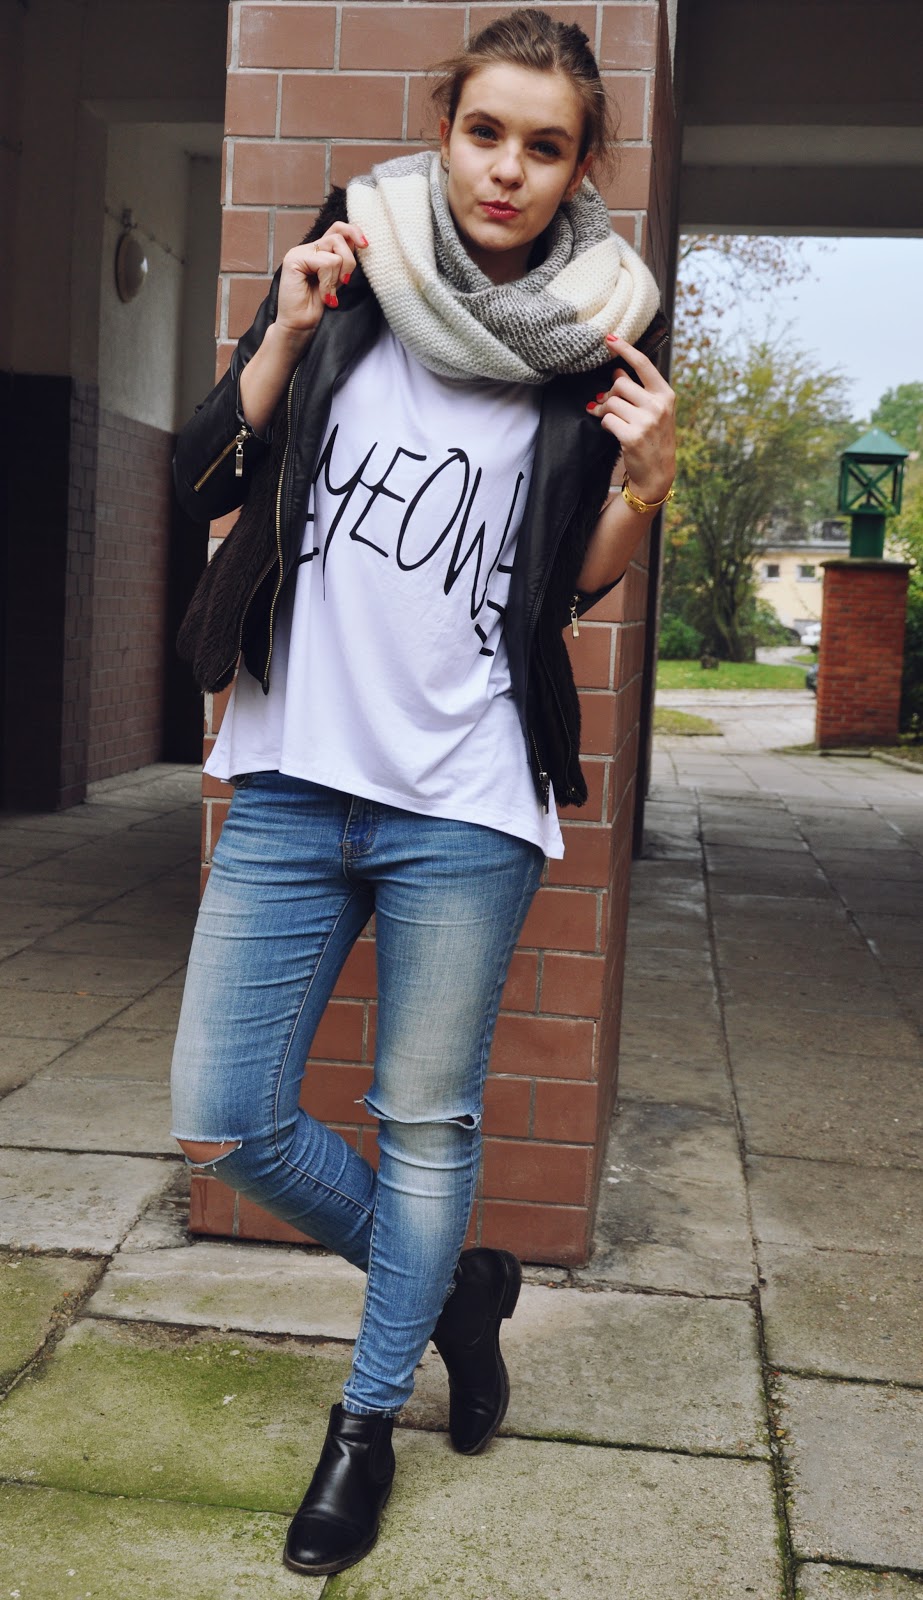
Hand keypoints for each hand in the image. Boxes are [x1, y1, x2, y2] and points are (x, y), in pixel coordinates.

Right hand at [275, 222, 368, 344]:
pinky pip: (325, 263)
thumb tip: (360, 243)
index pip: (338, 228)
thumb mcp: (338, 280)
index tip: (365, 246)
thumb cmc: (317, 307)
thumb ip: (344, 261)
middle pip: (339, 236)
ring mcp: (299, 252)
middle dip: (349, 261)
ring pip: (334, 251)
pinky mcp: (294, 260)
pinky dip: (328, 283)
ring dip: (337, 276)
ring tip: (329, 294)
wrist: (300, 327)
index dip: (354, 232)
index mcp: (317, 250)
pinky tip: (324, 296)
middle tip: (345, 282)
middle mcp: (307, 248)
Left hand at [586, 333, 675, 504]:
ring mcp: (646, 421)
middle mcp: (658, 405)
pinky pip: (607, 420)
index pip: (642, 365)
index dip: (624, 349)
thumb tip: (616, 373)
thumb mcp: (656, 411)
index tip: (609, 338)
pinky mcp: (632, 436)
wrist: (657, 473)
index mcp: (666, 394)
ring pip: (611, 402)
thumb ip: (640, 392)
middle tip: (606, 403)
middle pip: (620, 384)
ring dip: (604, 410)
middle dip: (609, 393)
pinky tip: (611, 429)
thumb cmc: (654, 438)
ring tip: (608, 418)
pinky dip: (604, 424)